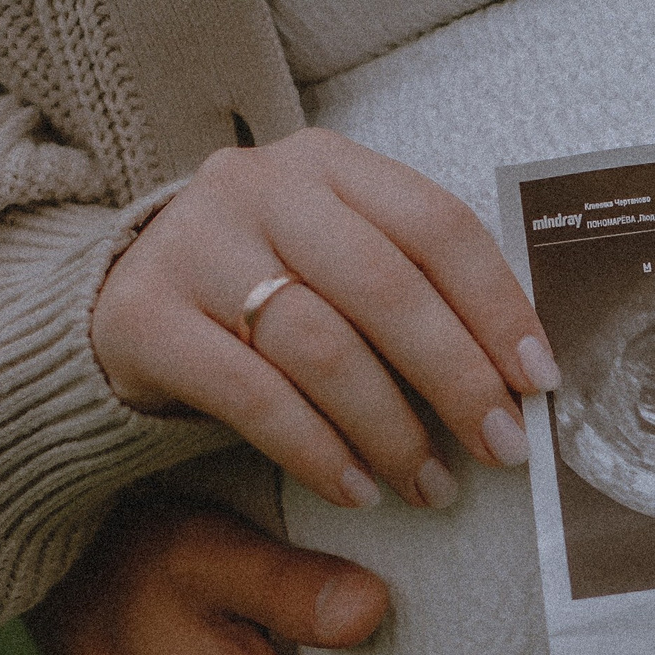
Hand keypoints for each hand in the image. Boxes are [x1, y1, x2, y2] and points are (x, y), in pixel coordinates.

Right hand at [92, 128, 561, 511]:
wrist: (117, 304)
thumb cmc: (264, 289)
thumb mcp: (338, 260)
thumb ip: (414, 287)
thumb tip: (518, 372)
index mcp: (326, 165)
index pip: (435, 225)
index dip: (497, 304)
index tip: (538, 379)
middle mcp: (257, 187)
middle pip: (383, 287)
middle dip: (456, 377)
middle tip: (502, 446)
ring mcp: (194, 247)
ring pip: (319, 345)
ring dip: (390, 429)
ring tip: (430, 484)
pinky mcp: (143, 316)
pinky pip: (249, 395)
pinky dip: (315, 450)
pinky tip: (356, 489)